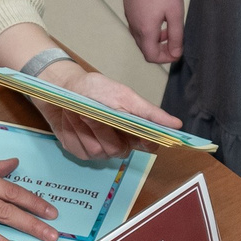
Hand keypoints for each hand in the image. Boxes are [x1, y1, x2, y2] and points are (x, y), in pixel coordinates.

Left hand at [28, 61, 184, 161]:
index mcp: (134, 130)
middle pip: (119, 150)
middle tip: (90, 112)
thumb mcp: (124, 95)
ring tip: (78, 111)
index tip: (141, 135)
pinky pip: (79, 149)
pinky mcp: (80, 152)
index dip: (147, 142)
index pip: (149, 145)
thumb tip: (176, 124)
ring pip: (97, 151)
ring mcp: (99, 150)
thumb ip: (148, 112)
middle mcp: (119, 144)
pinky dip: (73, 131)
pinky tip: (70, 119)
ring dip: (85, 128)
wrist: (63, 88)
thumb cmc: (96, 89)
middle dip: (103, 129)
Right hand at [122, 0, 186, 63]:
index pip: (151, 56)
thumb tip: (176, 53)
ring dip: (155, 36)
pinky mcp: (128, 5)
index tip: (177, 51)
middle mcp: (134, 25)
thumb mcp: (176, 13)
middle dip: (161, 48)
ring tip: (168, 25)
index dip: (166, 58)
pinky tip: (159, 11)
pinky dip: (148, 25)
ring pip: (141, 35)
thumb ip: (177, 36)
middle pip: (145, 47)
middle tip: (175, 39)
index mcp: (145, 30)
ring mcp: (129, 15)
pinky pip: (137, 23)